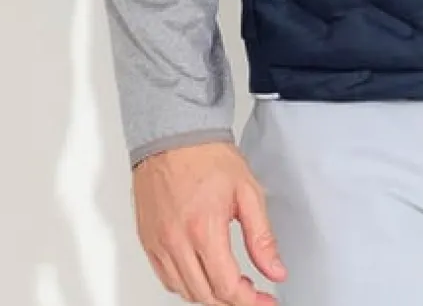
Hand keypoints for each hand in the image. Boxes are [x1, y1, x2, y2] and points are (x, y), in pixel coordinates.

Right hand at [132, 140, 287, 304]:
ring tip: (229, 283)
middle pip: (205, 295)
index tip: (265, 301)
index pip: (227, 287)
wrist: (174, 132)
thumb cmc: (207, 155)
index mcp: (203, 229)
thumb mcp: (247, 191)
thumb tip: (275, 269)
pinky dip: (185, 284)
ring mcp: (158, 243)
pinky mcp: (147, 240)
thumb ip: (262, 237)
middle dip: (232, 300)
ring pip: (184, 291)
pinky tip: (201, 274)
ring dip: (209, 295)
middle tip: (252, 293)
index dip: (250, 302)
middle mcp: (176, 241)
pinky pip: (165, 278)